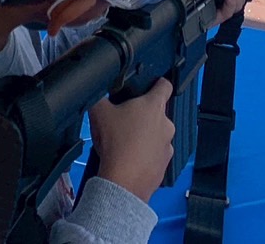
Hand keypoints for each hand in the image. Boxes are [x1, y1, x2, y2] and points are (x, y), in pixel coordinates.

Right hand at [87, 77, 173, 201]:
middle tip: (123, 120)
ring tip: (125, 143)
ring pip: (156, 134)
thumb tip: (97, 92)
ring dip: (145, 135)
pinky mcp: (165, 164)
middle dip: (142, 114)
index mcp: (154, 106)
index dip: (157, 82)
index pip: (165, 85)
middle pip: (157, 112)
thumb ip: (100, 97)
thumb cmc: (115, 142)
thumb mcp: (99, 112)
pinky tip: (130, 159)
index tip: (148, 86)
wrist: (123, 181)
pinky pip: (155, 154)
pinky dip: (146, 154)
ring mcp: (167, 145)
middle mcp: (166, 124)